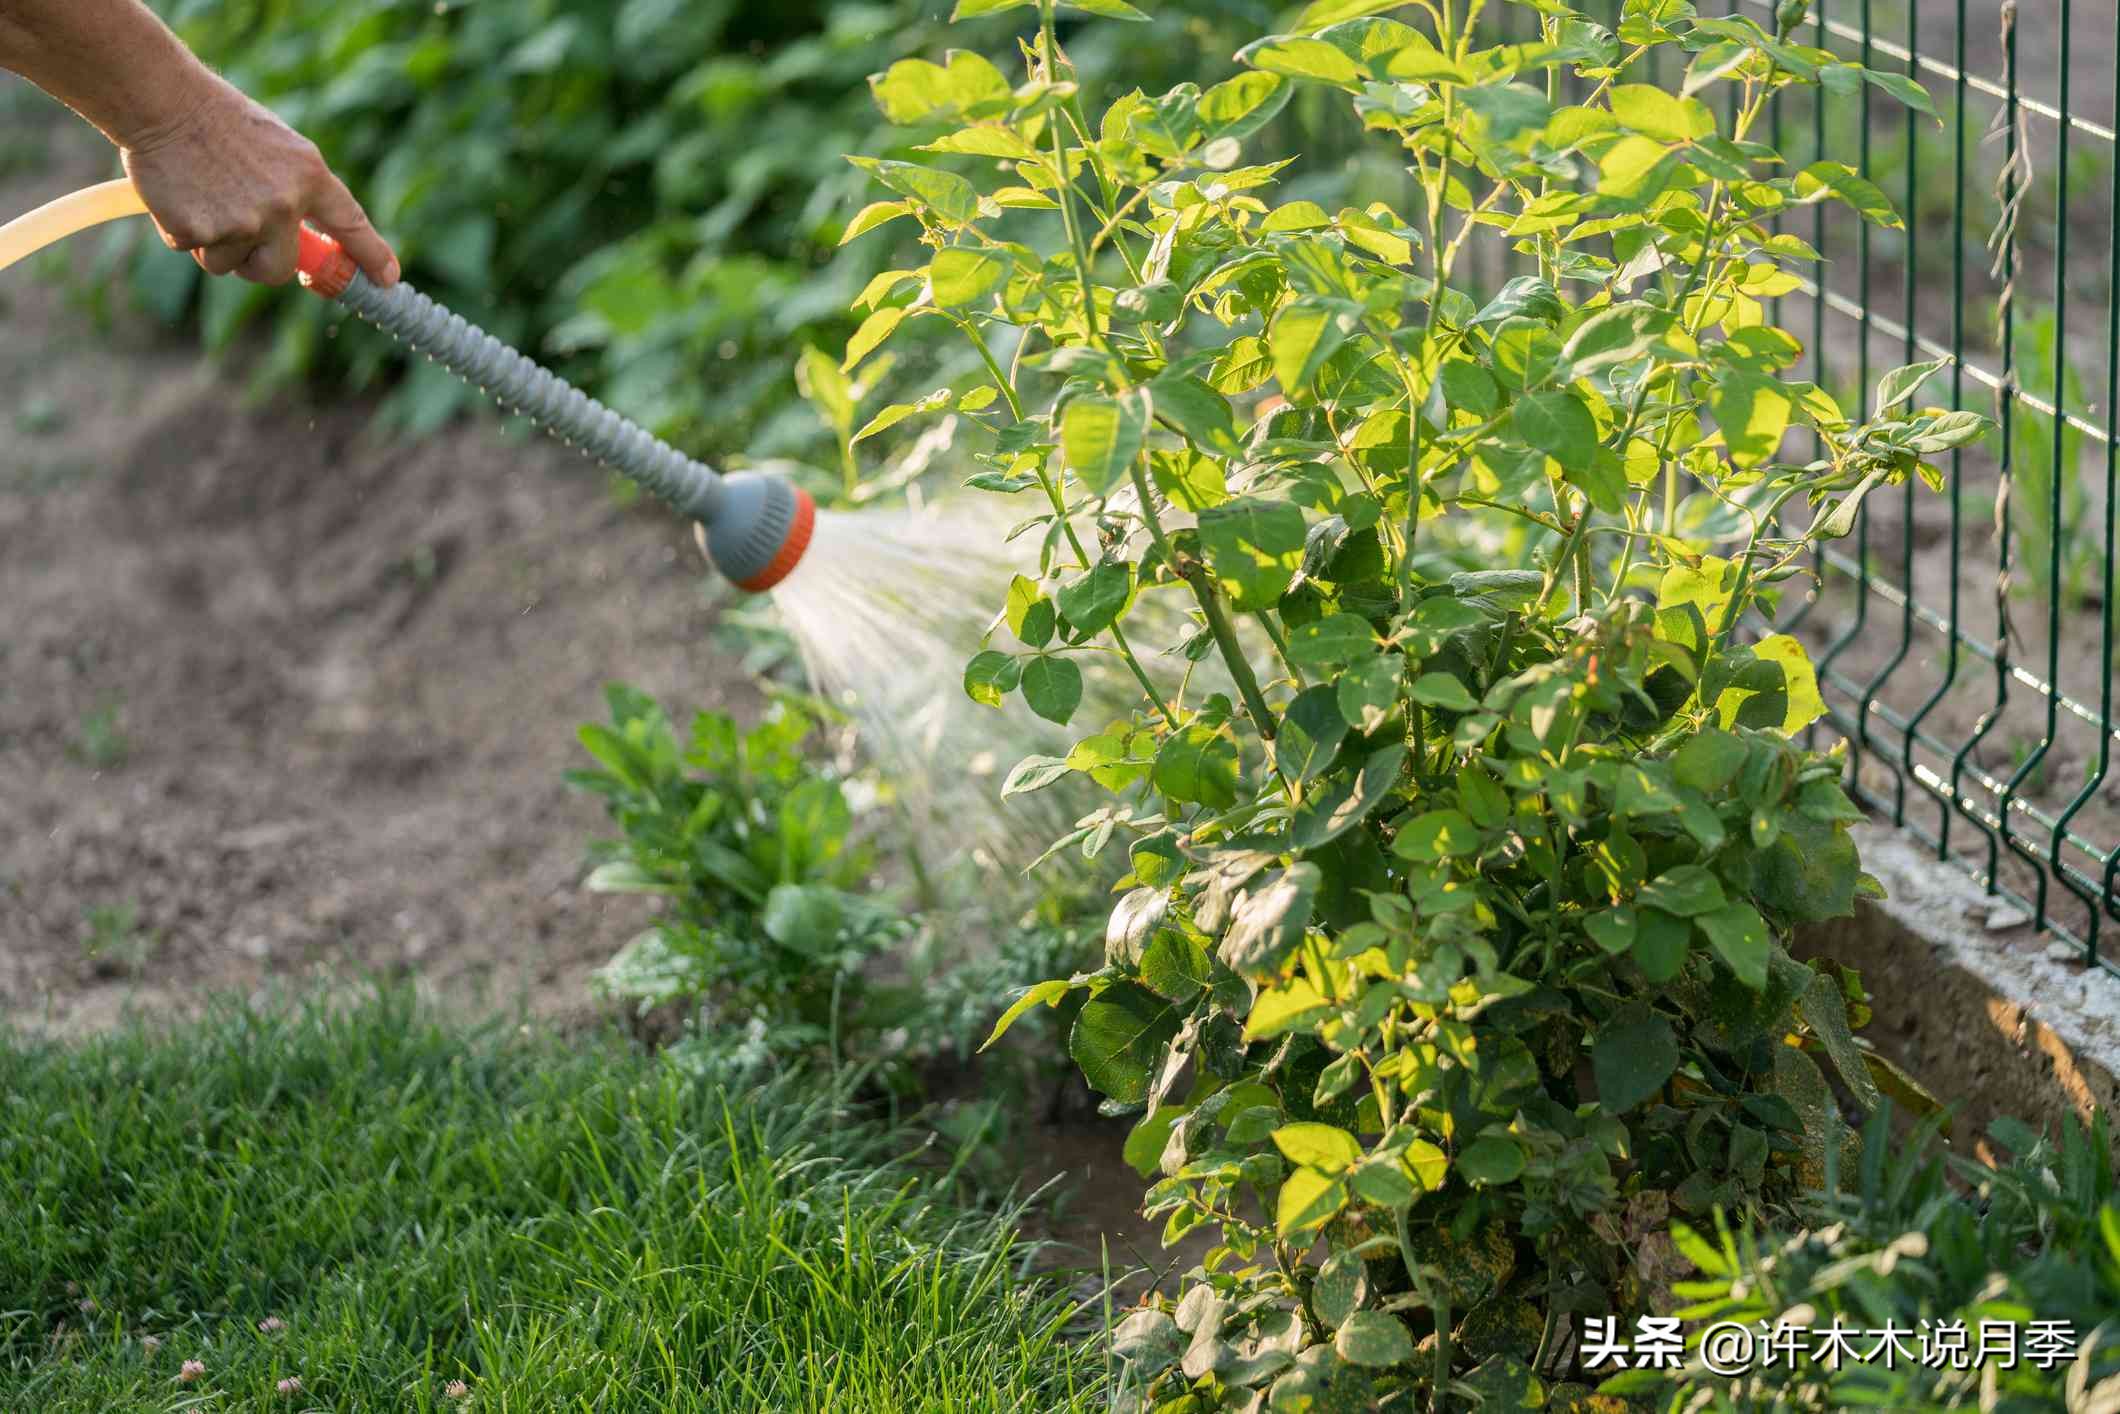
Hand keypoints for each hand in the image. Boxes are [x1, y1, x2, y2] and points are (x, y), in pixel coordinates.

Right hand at [121, 71, 396, 287]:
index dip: (369, 255)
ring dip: (215, 244)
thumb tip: (303, 241)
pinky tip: (180, 194)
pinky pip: (196, 251)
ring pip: (230, 265)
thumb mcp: (279, 148)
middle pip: (278, 270)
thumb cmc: (218, 120)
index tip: (386, 279)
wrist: (162, 101)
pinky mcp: (200, 232)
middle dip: (259, 262)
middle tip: (239, 232)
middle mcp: (282, 205)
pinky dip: (183, 231)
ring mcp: (242, 222)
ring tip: (203, 195)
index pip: (349, 223)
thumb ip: (297, 191)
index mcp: (308, 177)